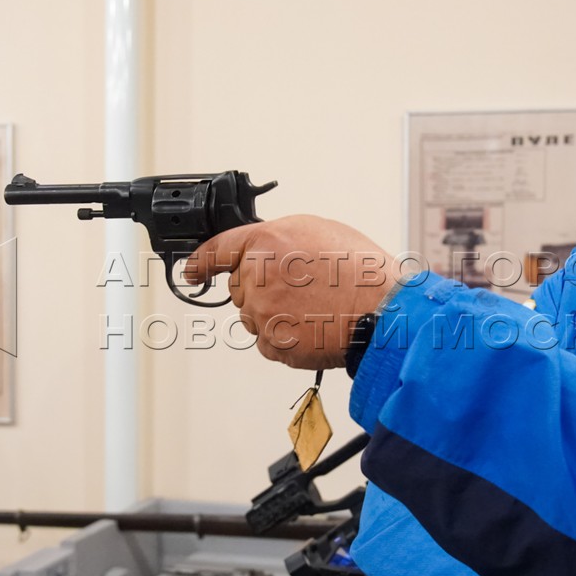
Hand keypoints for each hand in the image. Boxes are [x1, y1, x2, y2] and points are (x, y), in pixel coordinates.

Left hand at [184, 216, 393, 368]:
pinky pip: (268, 342)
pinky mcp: (272, 343)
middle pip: (241, 288)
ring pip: (255, 317)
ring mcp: (262, 313)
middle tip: (302, 290)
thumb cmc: (361, 272)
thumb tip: (267, 253)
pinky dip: (286, 338)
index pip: (219, 249)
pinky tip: (313, 328)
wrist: (383, 312)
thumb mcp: (321, 231)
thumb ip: (281, 241)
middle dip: (263, 290)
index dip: (201, 262)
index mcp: (267, 242)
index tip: (192, 271)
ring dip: (276, 315)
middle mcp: (257, 276)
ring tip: (314, 309)